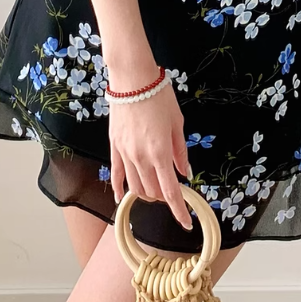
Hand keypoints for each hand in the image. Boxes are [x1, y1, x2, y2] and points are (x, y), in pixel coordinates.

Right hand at [108, 68, 193, 230]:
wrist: (132, 78)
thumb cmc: (159, 96)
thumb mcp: (177, 122)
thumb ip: (180, 151)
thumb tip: (185, 172)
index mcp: (160, 152)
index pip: (171, 191)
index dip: (179, 210)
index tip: (186, 223)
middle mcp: (141, 157)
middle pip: (152, 191)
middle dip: (165, 197)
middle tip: (173, 192)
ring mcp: (125, 153)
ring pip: (135, 186)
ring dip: (147, 193)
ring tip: (156, 190)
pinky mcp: (114, 146)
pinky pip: (116, 174)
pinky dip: (118, 188)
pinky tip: (121, 197)